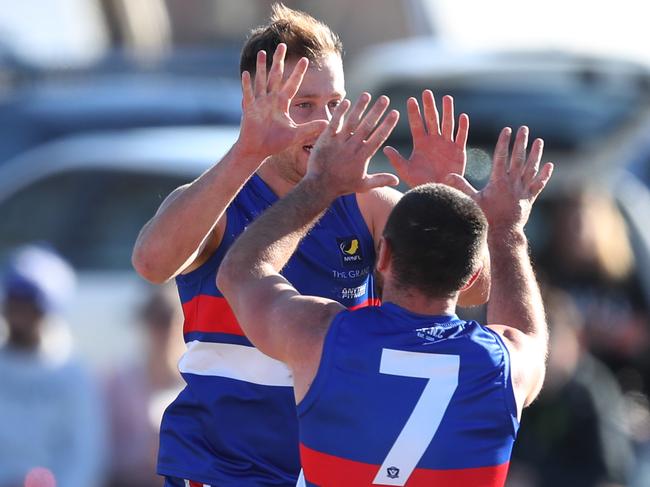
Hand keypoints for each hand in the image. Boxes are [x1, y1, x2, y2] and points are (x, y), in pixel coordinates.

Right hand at [237, 44, 327, 160]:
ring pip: (261, 82)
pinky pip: (248, 95)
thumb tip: (328, 124)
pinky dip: (247, 85)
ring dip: (262, 67)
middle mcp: (271, 100)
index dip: (298, 73)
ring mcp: (259, 103)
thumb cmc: (275, 143)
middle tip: (282, 45)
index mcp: (282, 104)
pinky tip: (247, 73)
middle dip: (279, 61)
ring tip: (263, 53)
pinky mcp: (249, 110)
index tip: (306, 59)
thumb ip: (310, 128)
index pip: (292, 85)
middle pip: (276, 77)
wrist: (257, 151)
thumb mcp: (296, 134)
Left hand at [304, 93, 399, 196]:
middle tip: (385, 98)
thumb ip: (380, 180)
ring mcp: (339, 142)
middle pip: (368, 125)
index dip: (388, 124)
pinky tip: (346, 101)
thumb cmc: (342, 186)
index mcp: (363, 156)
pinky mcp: (326, 139)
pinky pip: (334, 123)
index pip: (379, 136)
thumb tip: (397, 180)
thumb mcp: (363, 185)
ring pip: (352, 121)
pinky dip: (340, 112)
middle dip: (377, 111)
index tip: (395, 112)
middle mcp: (353, 146)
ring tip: (367, 95)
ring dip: (360, 107)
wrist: (320, 186)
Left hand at [383, 90, 467, 186]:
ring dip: (447, 111)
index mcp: (420, 143)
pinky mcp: (458, 151)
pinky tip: (462, 116)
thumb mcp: (406, 171)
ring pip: (447, 124)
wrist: (437, 191)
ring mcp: (447, 144)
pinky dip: (462, 127)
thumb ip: (396, 160)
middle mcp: (433, 141)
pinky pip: (461, 136)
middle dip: (429, 106)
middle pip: (432, 119)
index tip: (410, 100)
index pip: (416, 125)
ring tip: (446, 98)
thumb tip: (385, 149)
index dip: (414, 113)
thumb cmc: (420, 182)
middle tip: (426, 92)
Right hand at [446, 126, 552, 232]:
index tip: (506, 130)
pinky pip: (539, 184)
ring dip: (535, 154)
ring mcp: (523, 190)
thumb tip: (447, 176)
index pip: (501, 157)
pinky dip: (544, 174)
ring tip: (539, 141)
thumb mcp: (472, 200)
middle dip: (520, 142)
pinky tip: (549, 165)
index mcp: (498, 181)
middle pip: (518, 158)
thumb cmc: (487, 217)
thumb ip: (461, 186)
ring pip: (531, 168)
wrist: (504, 232)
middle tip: (524, 129)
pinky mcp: (529, 198)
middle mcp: (513, 183)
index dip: (504, 142)